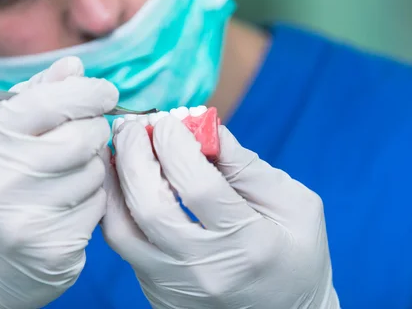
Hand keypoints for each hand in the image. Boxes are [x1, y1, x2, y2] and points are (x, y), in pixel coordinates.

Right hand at [0, 57, 118, 307]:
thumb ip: (35, 97)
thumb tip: (74, 66)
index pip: (50, 101)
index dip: (88, 92)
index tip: (104, 93)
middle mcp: (0, 181)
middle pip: (83, 136)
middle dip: (94, 131)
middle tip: (84, 136)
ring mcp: (27, 219)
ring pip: (95, 172)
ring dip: (92, 169)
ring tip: (64, 179)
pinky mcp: (55, 249)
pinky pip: (99, 206)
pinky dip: (92, 201)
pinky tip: (67, 207)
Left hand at [101, 116, 339, 308]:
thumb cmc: (296, 255)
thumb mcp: (292, 205)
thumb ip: (246, 166)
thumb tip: (202, 126)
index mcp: (250, 246)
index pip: (198, 188)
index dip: (175, 146)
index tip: (167, 120)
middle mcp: (206, 271)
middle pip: (151, 208)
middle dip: (134, 158)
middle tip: (132, 127)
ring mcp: (176, 288)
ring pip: (123, 232)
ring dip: (115, 183)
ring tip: (118, 150)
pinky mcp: (158, 294)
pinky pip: (125, 248)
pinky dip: (118, 209)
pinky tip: (125, 183)